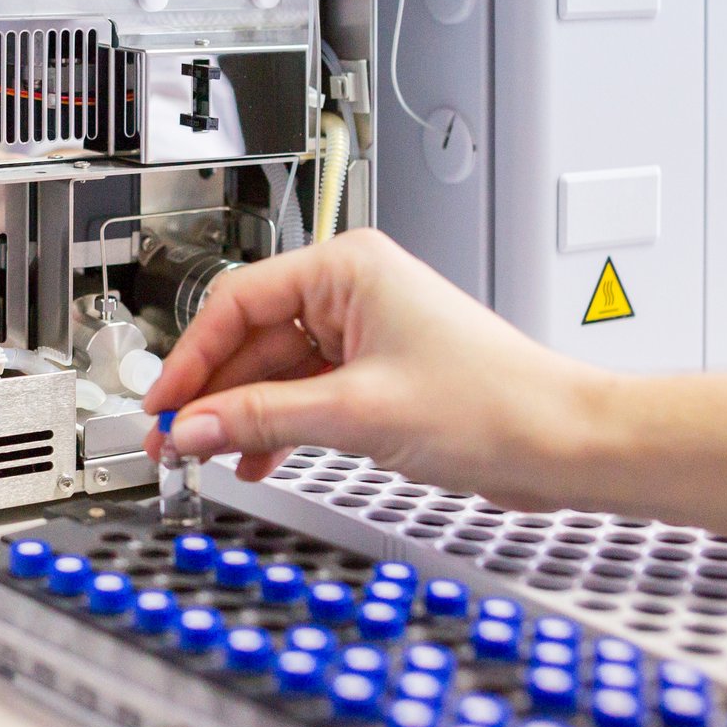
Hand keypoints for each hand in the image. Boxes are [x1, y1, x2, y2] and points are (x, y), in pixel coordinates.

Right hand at [141, 230, 604, 502]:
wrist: (561, 443)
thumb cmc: (492, 404)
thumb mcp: (355, 413)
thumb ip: (262, 419)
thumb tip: (194, 426)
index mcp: (348, 268)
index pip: (238, 301)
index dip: (192, 357)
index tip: (164, 404)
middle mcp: (354, 291)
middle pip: (252, 337)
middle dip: (213, 393)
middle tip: (175, 439)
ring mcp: (366, 334)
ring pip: (276, 370)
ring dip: (243, 415)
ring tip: (208, 455)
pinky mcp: (377, 375)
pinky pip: (306, 393)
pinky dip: (278, 426)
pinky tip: (256, 457)